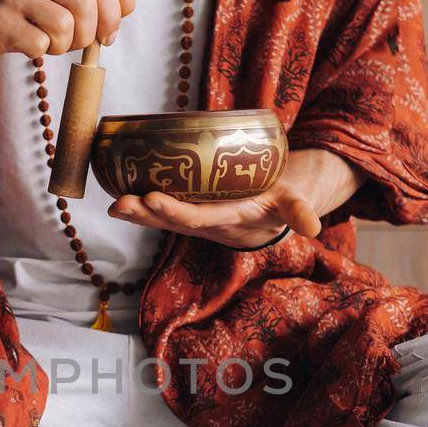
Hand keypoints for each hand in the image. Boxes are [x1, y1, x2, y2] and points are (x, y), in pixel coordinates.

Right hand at [0, 0, 136, 66]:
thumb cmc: (17, 19)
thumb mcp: (58, 5)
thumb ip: (95, 3)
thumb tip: (130, 2)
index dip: (111, 14)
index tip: (106, 36)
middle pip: (86, 5)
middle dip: (87, 36)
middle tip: (73, 45)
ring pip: (64, 27)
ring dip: (61, 47)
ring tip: (45, 43)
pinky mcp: (0, 20)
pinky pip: (39, 45)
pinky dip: (39, 54)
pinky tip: (25, 46)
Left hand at [107, 149, 365, 248]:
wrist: (265, 216)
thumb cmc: (276, 201)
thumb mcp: (291, 203)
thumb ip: (299, 212)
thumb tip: (314, 228)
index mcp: (226, 219)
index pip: (196, 217)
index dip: (173, 210)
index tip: (152, 198)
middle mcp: (203, 223)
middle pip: (169, 221)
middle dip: (144, 213)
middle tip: (122, 202)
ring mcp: (191, 219)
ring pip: (158, 219)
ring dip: (134, 213)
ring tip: (113, 205)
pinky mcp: (184, 210)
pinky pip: (156, 210)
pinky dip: (136, 206)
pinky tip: (114, 197)